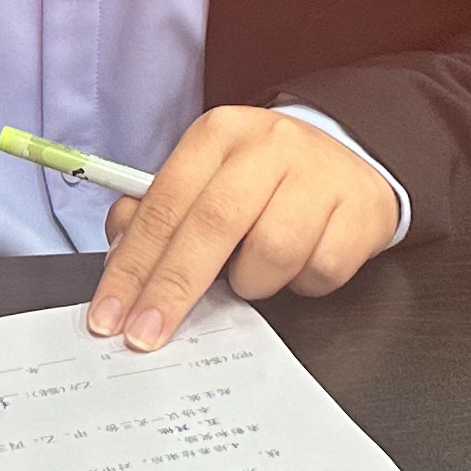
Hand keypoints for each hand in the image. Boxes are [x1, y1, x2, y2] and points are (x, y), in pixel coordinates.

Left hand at [87, 107, 399, 348]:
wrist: (348, 159)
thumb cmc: (264, 183)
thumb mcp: (206, 181)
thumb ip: (157, 215)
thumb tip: (118, 258)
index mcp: (219, 134)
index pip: (165, 203)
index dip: (133, 265)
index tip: (109, 316)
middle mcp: (269, 146)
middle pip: (212, 225)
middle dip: (173, 289)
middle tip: (146, 336)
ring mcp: (320, 175)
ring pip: (271, 252)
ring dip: (253, 282)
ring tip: (254, 273)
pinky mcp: (361, 208)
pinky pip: (320, 270)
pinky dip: (303, 283)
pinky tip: (299, 266)